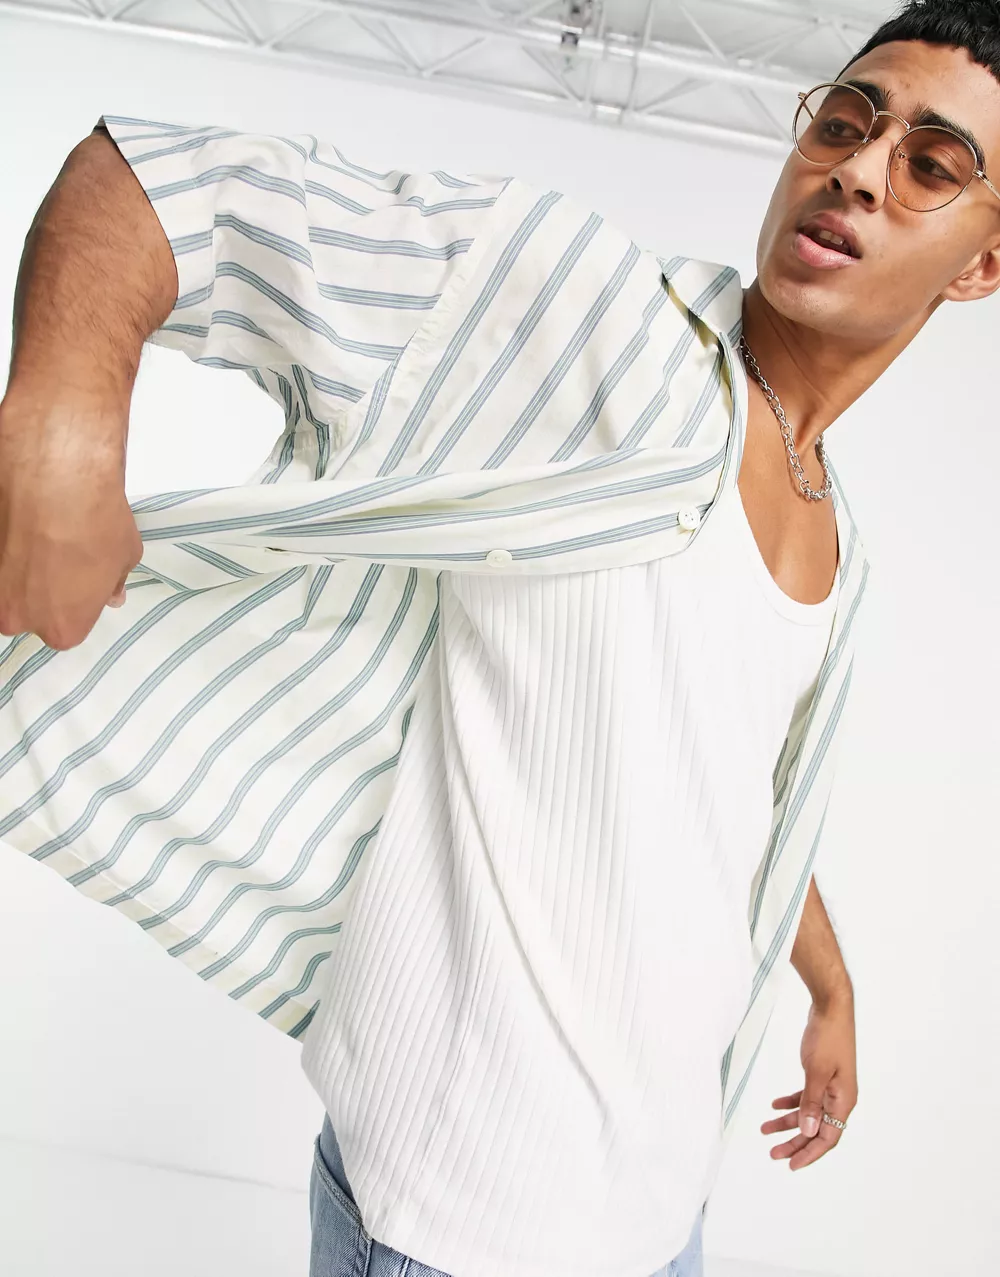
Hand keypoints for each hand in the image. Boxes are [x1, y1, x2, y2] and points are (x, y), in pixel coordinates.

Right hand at [0, 393, 142, 650]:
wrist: (54, 481)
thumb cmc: (97, 523)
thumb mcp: (125, 557)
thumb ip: (113, 582)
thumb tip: (111, 594)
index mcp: (63, 629)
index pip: (68, 625)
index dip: (75, 600)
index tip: (81, 578)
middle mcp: (19, 618)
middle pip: (30, 609)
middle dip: (41, 587)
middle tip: (55, 554)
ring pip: (5, 583)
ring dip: (17, 565)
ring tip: (36, 534)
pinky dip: (4, 544)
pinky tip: (17, 524)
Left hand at [761, 993, 856, 1170]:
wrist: (831, 1009)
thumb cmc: (827, 1038)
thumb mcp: (816, 1072)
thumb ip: (811, 1103)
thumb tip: (808, 1131)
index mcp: (844, 1101)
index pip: (828, 1138)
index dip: (809, 1153)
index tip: (791, 1164)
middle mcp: (839, 1098)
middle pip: (817, 1130)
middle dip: (795, 1142)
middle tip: (773, 1153)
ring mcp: (831, 1086)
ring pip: (809, 1113)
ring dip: (788, 1122)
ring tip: (765, 1130)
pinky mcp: (821, 1075)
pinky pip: (806, 1096)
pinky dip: (791, 1102)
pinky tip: (774, 1106)